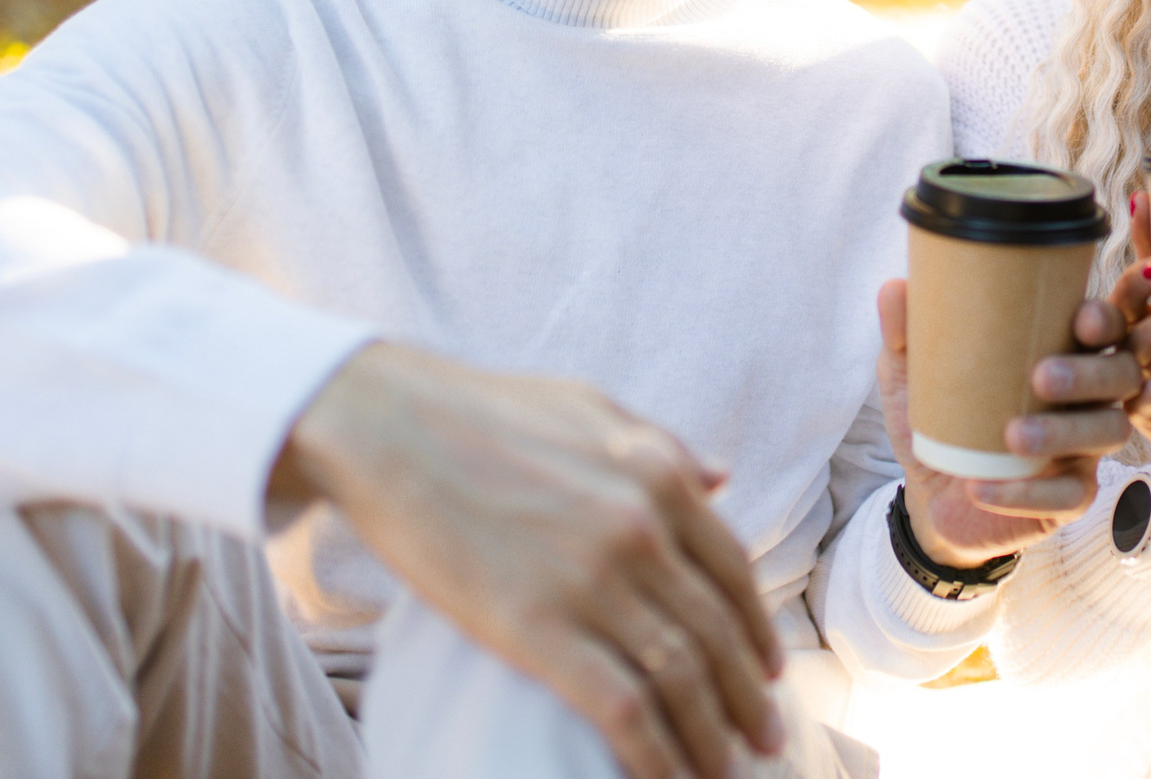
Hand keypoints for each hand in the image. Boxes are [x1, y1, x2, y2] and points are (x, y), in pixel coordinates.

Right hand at [276, 342, 783, 778]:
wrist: (385, 425)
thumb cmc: (481, 412)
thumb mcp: (590, 408)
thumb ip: (662, 444)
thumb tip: (722, 478)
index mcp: (658, 475)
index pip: (732, 572)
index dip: (755, 631)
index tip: (766, 673)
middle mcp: (640, 529)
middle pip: (715, 633)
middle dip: (746, 698)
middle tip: (765, 739)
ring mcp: (592, 580)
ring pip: (680, 679)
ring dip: (710, 736)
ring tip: (723, 770)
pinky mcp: (537, 628)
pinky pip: (622, 708)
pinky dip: (656, 754)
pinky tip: (667, 778)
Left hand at [874, 276, 1147, 567]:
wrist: (931, 494)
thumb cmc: (941, 419)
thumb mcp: (915, 376)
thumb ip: (907, 335)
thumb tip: (895, 287)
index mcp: (1061, 352)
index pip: (1107, 328)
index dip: (1108, 320)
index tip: (1082, 318)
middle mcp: (1086, 397)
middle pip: (1122, 376)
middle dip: (1090, 374)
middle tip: (1041, 376)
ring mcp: (1083, 449)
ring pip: (1108, 432)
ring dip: (1064, 431)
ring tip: (1012, 435)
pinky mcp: (1069, 498)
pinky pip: (1068, 495)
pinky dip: (1027, 492)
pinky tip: (983, 488)